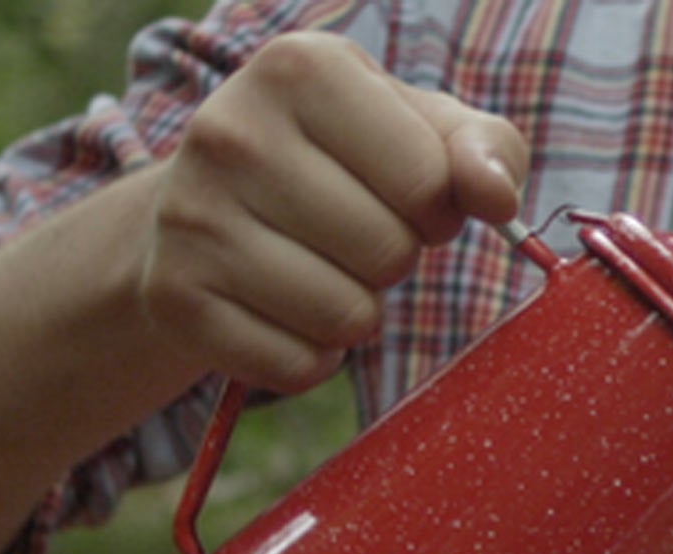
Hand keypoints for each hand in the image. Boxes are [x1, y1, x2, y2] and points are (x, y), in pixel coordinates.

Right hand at [136, 33, 529, 391]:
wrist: (206, 209)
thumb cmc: (339, 163)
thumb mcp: (417, 128)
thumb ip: (485, 148)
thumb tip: (498, 197)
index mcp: (297, 68)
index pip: (428, 179)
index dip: (437, 206)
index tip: (405, 194)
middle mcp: (229, 131)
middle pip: (390, 251)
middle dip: (395, 258)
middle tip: (353, 233)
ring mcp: (192, 217)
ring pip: (347, 316)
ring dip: (358, 312)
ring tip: (320, 268)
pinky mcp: (174, 298)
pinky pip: (298, 365)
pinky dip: (311, 355)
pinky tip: (281, 309)